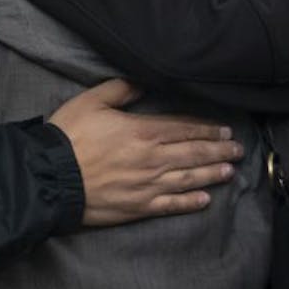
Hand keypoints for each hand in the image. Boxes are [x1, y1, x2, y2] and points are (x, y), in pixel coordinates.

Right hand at [48, 79, 242, 226]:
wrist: (50, 177)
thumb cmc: (68, 136)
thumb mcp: (91, 101)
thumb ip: (119, 89)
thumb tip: (141, 81)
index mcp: (142, 131)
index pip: (183, 129)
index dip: (206, 129)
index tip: (224, 130)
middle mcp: (152, 159)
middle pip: (193, 154)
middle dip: (218, 150)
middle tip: (237, 150)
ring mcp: (147, 186)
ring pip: (189, 179)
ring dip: (212, 174)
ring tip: (229, 171)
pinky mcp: (138, 207)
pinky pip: (171, 205)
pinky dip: (190, 203)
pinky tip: (205, 200)